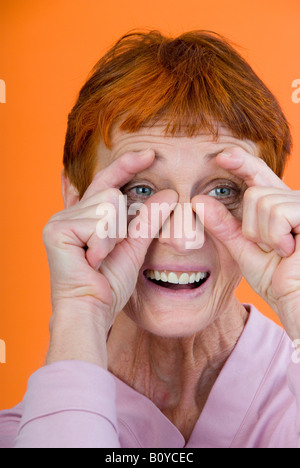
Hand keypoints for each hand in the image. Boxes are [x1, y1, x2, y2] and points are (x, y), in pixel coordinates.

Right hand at [43, 150, 176, 363]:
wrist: (92, 310)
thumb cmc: (109, 283)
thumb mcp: (134, 246)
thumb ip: (148, 219)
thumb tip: (169, 193)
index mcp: (85, 217)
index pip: (108, 182)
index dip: (127, 166)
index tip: (150, 153)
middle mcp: (68, 214)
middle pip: (111, 193)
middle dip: (121, 225)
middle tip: (107, 252)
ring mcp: (59, 220)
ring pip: (107, 204)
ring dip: (112, 236)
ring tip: (98, 257)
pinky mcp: (56, 229)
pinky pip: (97, 221)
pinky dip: (103, 243)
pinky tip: (90, 260)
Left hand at [192, 148, 299, 339]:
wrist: (296, 301)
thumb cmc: (277, 280)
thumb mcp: (244, 249)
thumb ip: (224, 225)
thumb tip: (199, 200)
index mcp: (279, 206)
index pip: (257, 177)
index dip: (241, 163)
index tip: (221, 155)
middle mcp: (295, 200)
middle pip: (254, 193)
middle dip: (253, 227)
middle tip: (272, 249)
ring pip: (263, 201)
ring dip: (265, 235)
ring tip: (283, 251)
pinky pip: (276, 212)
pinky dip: (276, 236)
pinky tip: (291, 250)